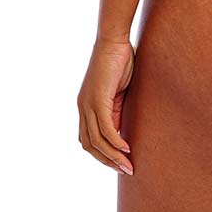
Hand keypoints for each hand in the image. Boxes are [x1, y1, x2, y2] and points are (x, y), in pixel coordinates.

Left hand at [78, 34, 135, 175]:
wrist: (114, 40)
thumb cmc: (119, 62)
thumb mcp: (118, 93)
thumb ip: (117, 111)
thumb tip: (122, 132)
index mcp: (86, 107)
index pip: (89, 140)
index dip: (103, 155)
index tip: (119, 164)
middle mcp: (83, 108)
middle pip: (89, 145)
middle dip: (107, 161)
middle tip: (126, 170)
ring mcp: (88, 104)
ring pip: (97, 140)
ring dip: (113, 156)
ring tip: (128, 165)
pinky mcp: (97, 99)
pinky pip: (105, 127)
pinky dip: (115, 141)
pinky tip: (126, 148)